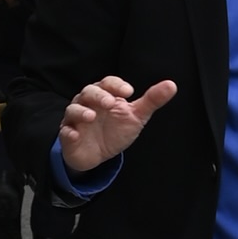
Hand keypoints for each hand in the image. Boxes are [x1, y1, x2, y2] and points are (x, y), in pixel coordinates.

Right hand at [54, 72, 177, 178]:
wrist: (98, 155)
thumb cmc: (116, 130)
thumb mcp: (136, 116)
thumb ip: (152, 100)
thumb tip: (172, 85)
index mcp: (105, 95)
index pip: (108, 83)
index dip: (116, 85)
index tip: (129, 92)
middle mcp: (88, 103)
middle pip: (89, 92)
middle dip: (99, 96)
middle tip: (109, 103)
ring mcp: (76, 119)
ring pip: (73, 109)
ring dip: (81, 111)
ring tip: (91, 117)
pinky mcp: (68, 135)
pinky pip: (65, 132)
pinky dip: (68, 133)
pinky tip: (74, 134)